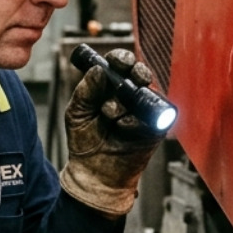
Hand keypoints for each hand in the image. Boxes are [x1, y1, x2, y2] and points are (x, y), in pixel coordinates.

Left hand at [59, 49, 163, 215]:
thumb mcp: (77, 111)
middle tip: (128, 76)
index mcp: (111, 87)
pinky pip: (151, 116)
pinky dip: (133, 120)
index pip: (121, 64)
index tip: (116, 62)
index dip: (121, 59)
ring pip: (145, 92)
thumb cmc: (85, 141)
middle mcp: (130, 96)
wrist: (94, 173)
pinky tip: (121, 127)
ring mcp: (144, 112)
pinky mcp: (155, 129)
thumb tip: (99, 69)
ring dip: (127, 100)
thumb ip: (86, 90)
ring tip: (109, 115)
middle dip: (135, 71)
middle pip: (140, 72)